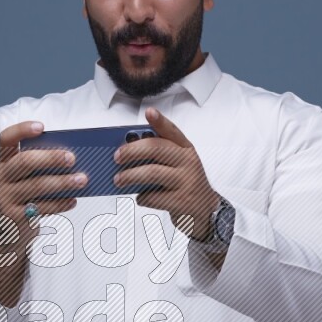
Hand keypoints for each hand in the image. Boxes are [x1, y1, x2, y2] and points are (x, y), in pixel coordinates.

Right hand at [0, 120, 87, 240]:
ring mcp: (6, 198)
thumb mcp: (22, 180)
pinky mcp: (16, 217)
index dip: (21, 130)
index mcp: (3, 163)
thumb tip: (70, 156)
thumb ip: (37, 167)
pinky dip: (61, 203)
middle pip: (25, 162)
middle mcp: (0, 178)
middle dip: (50, 158)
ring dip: (62, 182)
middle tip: (72, 157)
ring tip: (82, 179)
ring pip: (37, 186)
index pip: (5, 140)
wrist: (7, 233)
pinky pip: (42, 208)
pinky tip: (74, 200)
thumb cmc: (22, 198)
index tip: (41, 126)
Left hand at [112, 108, 218, 239]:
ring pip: (152, 173)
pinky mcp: (181, 201)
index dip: (160, 121)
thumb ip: (159, 155)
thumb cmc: (184, 182)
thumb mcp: (177, 163)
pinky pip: (153, 196)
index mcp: (185, 148)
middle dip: (132, 151)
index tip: (149, 112)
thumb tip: (127, 151)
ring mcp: (186, 181)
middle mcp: (188, 161)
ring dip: (130, 175)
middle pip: (156, 149)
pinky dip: (142, 197)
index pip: (172, 131)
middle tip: (116, 157)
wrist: (205, 209)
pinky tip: (141, 197)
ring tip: (118, 179)